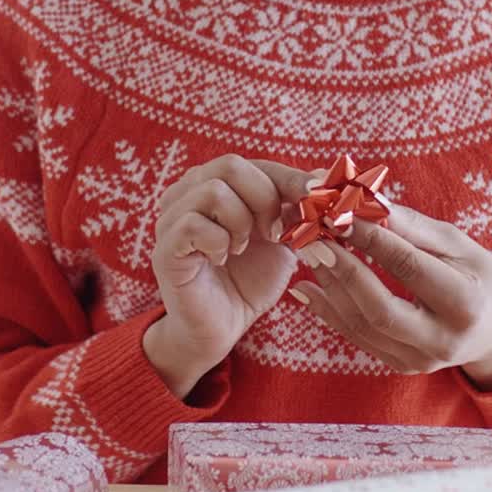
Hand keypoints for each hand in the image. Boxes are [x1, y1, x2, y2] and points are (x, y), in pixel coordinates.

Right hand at [144, 155, 309, 397]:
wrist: (222, 327)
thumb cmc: (249, 279)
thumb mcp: (283, 239)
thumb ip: (298, 209)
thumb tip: (327, 179)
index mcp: (215, 183)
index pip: (255, 164)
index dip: (289, 178)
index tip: (318, 196)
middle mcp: (187, 192)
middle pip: (231, 166)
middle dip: (264, 199)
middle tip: (274, 233)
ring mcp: (171, 218)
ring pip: (213, 191)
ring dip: (241, 222)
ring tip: (243, 247)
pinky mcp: (164, 248)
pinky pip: (193, 225)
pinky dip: (219, 242)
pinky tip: (222, 258)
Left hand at [289, 202, 491, 388]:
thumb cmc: (478, 275)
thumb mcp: (457, 243)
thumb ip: (412, 226)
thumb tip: (367, 201)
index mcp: (465, 302)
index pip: (408, 266)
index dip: (369, 237)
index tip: (338, 211)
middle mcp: (443, 340)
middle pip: (379, 308)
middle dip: (342, 269)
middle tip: (314, 238)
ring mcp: (421, 360)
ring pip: (362, 327)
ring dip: (329, 288)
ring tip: (310, 254)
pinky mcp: (401, 366)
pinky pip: (357, 339)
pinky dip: (329, 311)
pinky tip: (308, 286)